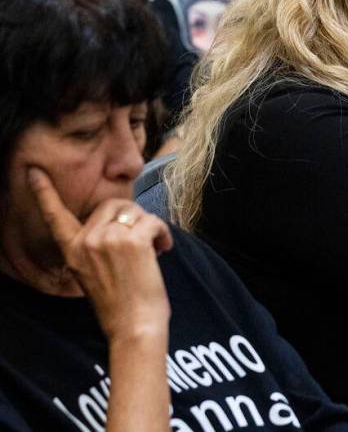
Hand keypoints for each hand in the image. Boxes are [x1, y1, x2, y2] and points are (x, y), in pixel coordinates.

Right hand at [27, 168, 172, 342]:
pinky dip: (163, 234)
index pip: (55, 216)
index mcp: (72, 251)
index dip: (44, 192)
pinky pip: (153, 221)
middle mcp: (85, 242)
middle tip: (144, 239)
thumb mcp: (94, 273)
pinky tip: (163, 250)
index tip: (34, 171)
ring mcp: (107, 239)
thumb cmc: (121, 304)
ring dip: (150, 226)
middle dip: (133, 216)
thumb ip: (97, 247)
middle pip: (112, 205)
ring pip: (134, 210)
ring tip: (155, 249)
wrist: (134, 327)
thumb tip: (119, 223)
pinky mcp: (132, 240)